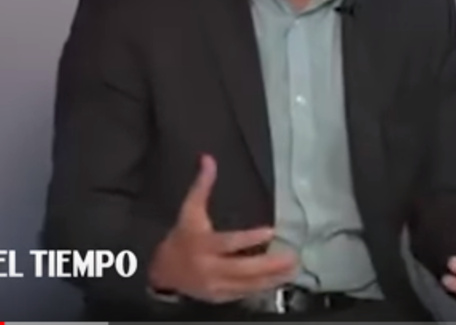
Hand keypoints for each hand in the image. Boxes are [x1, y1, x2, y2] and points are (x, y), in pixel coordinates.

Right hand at [148, 155, 296, 302]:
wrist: (162, 272)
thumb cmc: (181, 238)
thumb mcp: (189, 210)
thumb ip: (201, 186)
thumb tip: (208, 158)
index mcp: (202, 244)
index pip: (228, 242)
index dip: (249, 239)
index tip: (271, 231)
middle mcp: (208, 267)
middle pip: (241, 268)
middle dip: (268, 264)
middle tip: (292, 257)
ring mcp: (214, 285)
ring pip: (246, 284)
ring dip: (272, 278)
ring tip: (293, 269)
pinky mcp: (219, 296)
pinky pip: (244, 293)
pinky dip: (262, 287)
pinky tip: (279, 280)